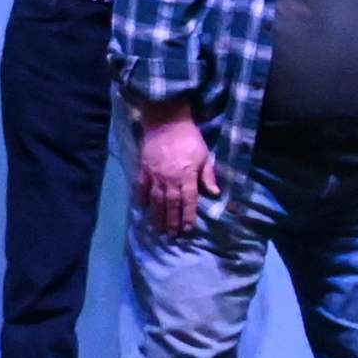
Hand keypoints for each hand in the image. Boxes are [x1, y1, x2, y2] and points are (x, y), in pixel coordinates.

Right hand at [133, 112, 220, 236]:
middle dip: (172, 222)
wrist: (166, 120)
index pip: (188, 201)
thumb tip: (215, 194)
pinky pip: (141, 188)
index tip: (188, 230)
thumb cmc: (189, 137)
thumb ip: (208, 175)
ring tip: (158, 229)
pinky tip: (142, 208)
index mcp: (187, 176)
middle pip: (171, 205)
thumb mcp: (204, 155)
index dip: (188, 217)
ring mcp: (155, 175)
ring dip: (157, 216)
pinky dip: (141, 199)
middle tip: (172, 236)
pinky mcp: (144, 169)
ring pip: (156, 200)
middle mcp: (170, 179)